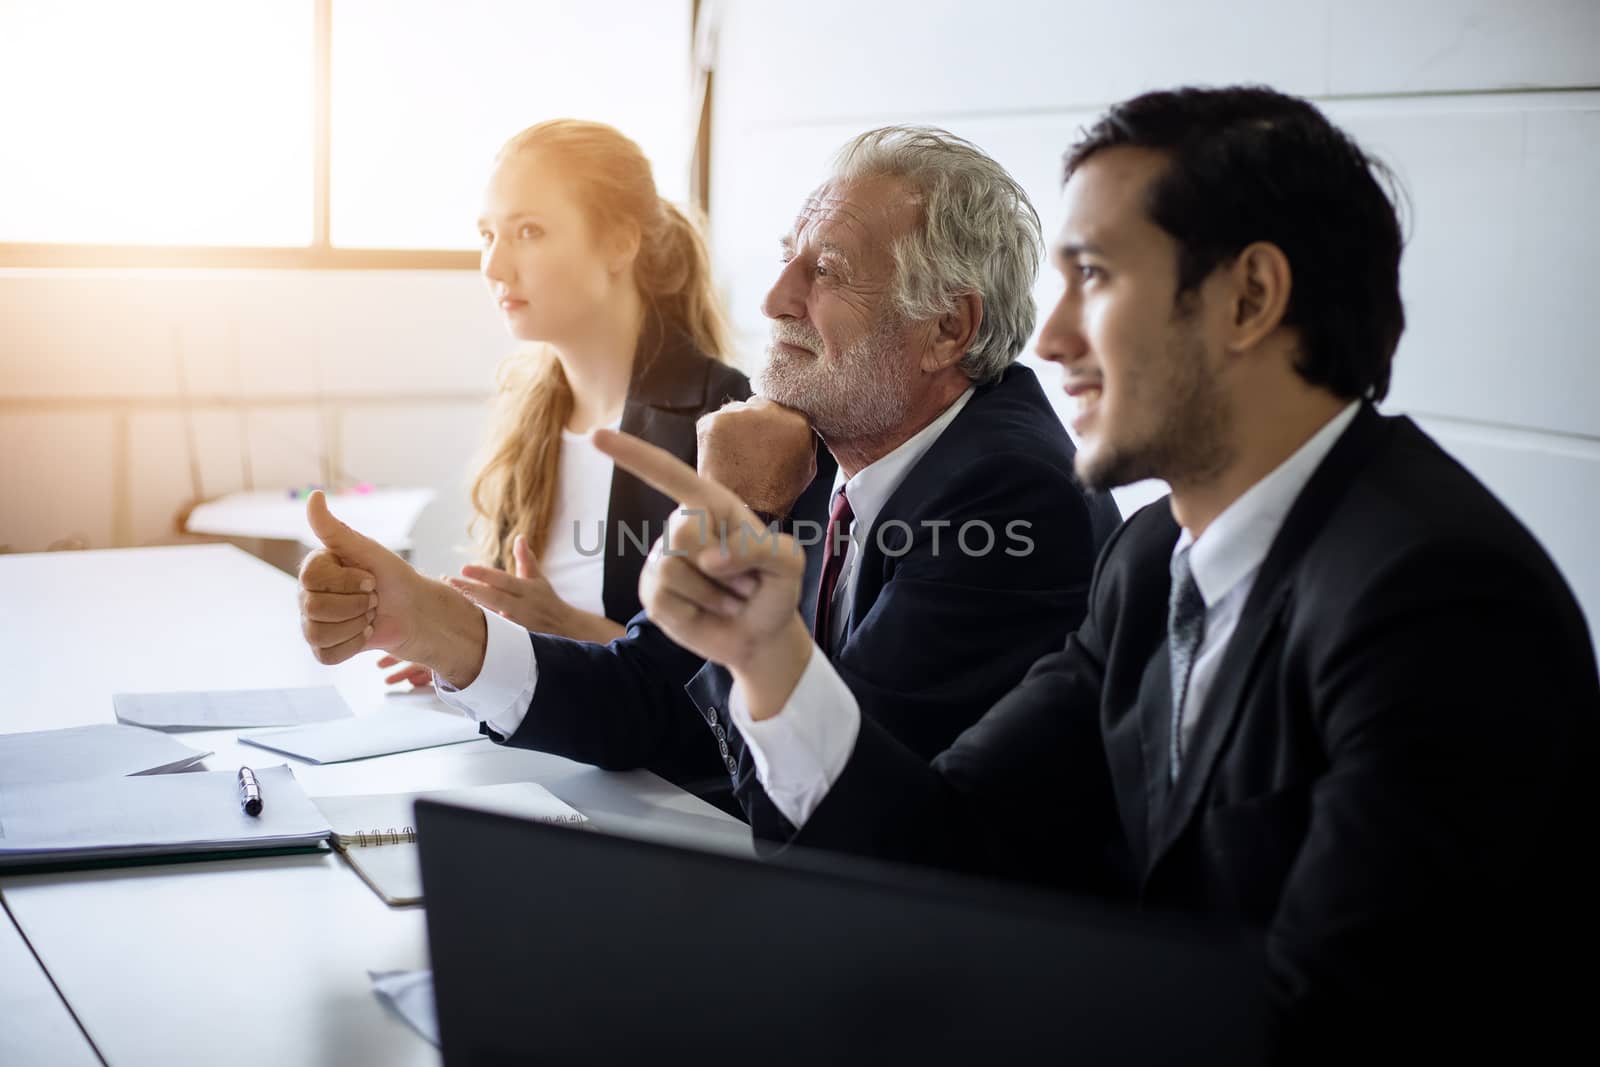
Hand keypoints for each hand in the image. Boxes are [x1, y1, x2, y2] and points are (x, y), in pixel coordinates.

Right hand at [299, 491, 486, 686]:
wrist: (414, 610)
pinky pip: (327, 654)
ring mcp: (312, 624)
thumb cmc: (392, 576)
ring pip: (320, 633)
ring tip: (369, 614)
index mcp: (313, 569)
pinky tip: (365, 632)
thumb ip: (334, 528)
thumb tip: (314, 496)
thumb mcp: (367, 550)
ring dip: (356, 624)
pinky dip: (353, 644)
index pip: (311, 577)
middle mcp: (306, 596)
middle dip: (357, 604)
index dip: (348, 581)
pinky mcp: (323, 648)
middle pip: (314, 607)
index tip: (370, 578)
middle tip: (373, 598)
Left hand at [447, 535, 619, 642]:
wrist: (564, 628)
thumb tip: (519, 538)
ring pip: (491, 615)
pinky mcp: (514, 637)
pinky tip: (461, 617)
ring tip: (450, 597)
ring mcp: (518, 623)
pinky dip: (479, 622)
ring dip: (470, 606)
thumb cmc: (546, 599)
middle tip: (448, 580)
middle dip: (469, 589)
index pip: (502, 580)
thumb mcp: (537, 578)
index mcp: (527, 589)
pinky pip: (494, 630)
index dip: (484, 574)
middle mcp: (522, 606)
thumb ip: (526, 559)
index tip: (464, 568)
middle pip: (493, 597)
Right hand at [593, 428, 814, 718]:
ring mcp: (662, 559)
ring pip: (673, 569)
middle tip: (742, 581)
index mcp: (712, 505)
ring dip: (713, 592)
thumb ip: (760, 549)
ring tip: (729, 598)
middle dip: (719, 562)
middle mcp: (682, 526)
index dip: (633, 454)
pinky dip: (695, 610)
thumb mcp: (788, 564)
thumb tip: (710, 559)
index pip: (668, 474)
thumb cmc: (774, 589)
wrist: (761, 636)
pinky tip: (708, 612)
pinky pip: (664, 598)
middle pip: (682, 531)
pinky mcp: (652, 593)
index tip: (596, 435)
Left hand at [695, 397, 816, 518]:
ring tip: (733, 456)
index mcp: (797, 419)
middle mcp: (769, 409)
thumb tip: (796, 423)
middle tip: (748, 449)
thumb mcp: (807, 466)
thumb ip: (804, 438)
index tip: (765, 438)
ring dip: (732, 428)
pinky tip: (720, 457)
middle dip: (752, 423)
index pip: (780, 409)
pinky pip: (712, 422)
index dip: (770, 425)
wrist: (746, 510)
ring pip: (734, 412)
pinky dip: (713, 437)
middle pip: (756, 406)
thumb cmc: (777, 494)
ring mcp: (739, 413)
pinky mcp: (714, 421)